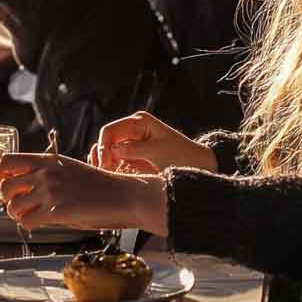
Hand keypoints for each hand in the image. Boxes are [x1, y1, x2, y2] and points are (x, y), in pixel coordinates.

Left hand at [0, 153, 167, 235]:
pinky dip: (28, 225)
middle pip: (5, 186)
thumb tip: (26, 185)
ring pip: (13, 206)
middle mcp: (46, 173)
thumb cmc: (101, 184)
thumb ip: (48, 173)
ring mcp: (50, 192)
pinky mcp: (56, 212)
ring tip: (29, 215)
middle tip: (19, 204)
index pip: (7, 161)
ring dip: (17, 214)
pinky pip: (27, 221)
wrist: (124, 194)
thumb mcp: (70, 168)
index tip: (3, 182)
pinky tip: (38, 223)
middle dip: (8, 198)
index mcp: (48, 160)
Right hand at [92, 111, 216, 173]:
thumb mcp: (157, 151)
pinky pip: (114, 162)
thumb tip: (111, 151)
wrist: (199, 165)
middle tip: (105, 175)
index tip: (105, 167)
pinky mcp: (132, 157)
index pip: (109, 131)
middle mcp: (131, 130)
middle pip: (105, 141)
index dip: (103, 148)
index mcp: (138, 122)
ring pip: (107, 152)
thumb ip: (133, 150)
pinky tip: (113, 179)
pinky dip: (111, 170)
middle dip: (101, 157)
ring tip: (108, 178)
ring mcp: (131, 143)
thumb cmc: (181, 155)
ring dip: (105, 164)